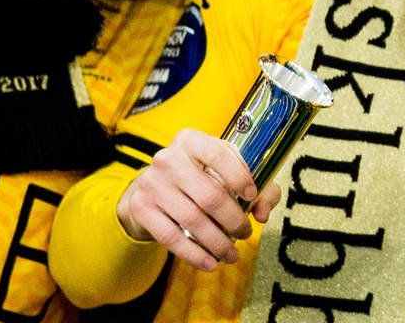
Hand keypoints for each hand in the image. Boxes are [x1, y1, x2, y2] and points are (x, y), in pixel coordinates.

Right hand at [117, 128, 280, 272]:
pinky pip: (171, 237)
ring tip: (232, 254)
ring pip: (193, 219)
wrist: (154, 188)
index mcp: (192, 141)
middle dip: (234, 220)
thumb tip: (262, 213)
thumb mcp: (227, 171)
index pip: (218, 154)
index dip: (239, 176)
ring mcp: (151, 184)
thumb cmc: (201, 177)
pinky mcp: (141, 208)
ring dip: (217, 242)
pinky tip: (210, 263)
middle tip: (246, 233)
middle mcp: (168, 159)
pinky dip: (194, 254)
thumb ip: (257, 188)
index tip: (252, 196)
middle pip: (210, 194)